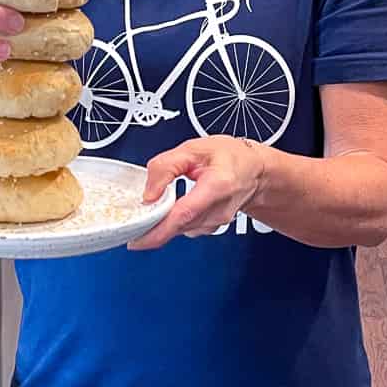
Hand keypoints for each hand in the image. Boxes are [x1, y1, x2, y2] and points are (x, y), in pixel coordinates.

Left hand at [129, 136, 267, 250]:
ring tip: (156, 203)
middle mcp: (218, 210)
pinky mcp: (210, 228)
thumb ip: (166, 167)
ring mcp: (216, 223)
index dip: (158, 229)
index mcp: (217, 186)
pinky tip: (171, 207)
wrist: (254, 171)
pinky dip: (172, 221)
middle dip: (151, 226)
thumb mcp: (194, 149)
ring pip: (178, 229)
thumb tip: (148, 194)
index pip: (184, 214)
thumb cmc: (229, 157)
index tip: (136, 237)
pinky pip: (184, 228)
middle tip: (132, 218)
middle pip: (177, 225)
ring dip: (161, 221)